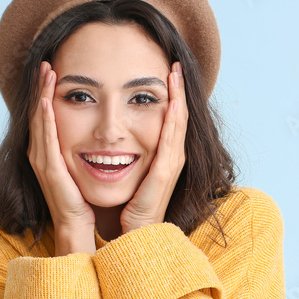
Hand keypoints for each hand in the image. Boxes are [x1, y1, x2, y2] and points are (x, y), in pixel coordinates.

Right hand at [27, 61, 95, 232]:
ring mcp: (42, 161)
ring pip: (39, 120)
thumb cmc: (80, 199)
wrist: (75, 225)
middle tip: (46, 63)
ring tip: (46, 72)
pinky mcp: (49, 169)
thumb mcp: (76, 167)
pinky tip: (46, 100)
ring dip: (41, 94)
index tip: (52, 71)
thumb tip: (91, 133)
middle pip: (37, 113)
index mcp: (46, 152)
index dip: (45, 92)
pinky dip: (45, 118)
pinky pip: (46, 138)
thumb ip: (76, 150)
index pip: (44, 116)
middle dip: (40, 87)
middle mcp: (39, 154)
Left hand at [120, 61, 187, 233]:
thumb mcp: (134, 174)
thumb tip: (119, 140)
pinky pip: (171, 140)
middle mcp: (173, 158)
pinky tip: (171, 101)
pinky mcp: (165, 173)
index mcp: (165, 157)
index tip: (168, 73)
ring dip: (179, 96)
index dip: (172, 95)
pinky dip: (173, 119)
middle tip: (176, 64)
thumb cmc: (131, 206)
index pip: (171, 119)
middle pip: (180, 116)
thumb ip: (133, 156)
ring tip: (176, 73)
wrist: (136, 233)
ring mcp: (172, 165)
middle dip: (179, 89)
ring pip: (179, 123)